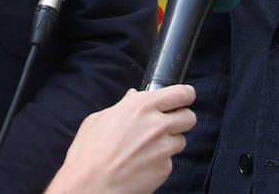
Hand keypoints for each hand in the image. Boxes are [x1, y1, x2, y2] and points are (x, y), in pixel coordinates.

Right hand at [46, 86, 196, 193]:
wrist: (89, 187)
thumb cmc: (89, 153)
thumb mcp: (99, 119)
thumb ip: (122, 105)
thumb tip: (132, 96)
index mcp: (142, 106)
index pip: (182, 93)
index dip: (186, 95)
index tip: (185, 98)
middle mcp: (157, 125)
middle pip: (189, 117)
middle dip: (181, 119)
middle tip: (168, 124)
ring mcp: (163, 148)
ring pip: (181, 140)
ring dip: (169, 142)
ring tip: (147, 148)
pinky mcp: (164, 169)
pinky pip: (170, 161)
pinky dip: (160, 162)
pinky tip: (142, 164)